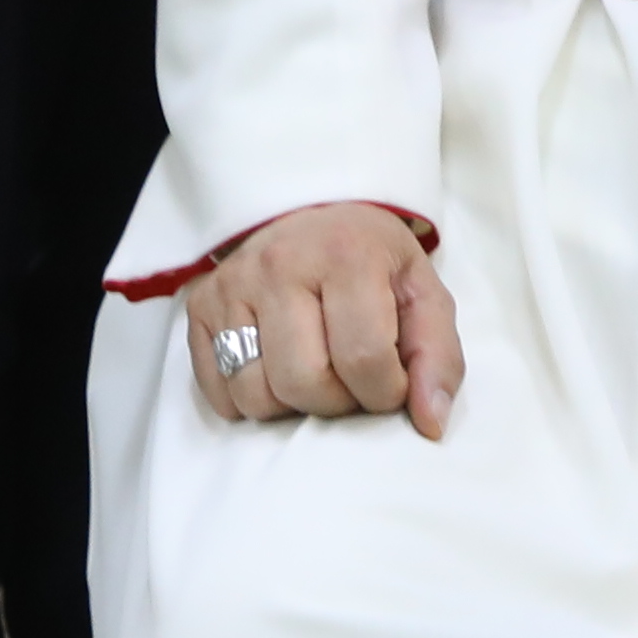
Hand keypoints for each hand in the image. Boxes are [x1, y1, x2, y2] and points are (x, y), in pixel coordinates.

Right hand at [185, 201, 465, 436]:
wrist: (310, 213)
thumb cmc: (371, 262)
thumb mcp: (421, 293)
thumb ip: (437, 358)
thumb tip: (430, 424)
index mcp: (346, 254)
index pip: (364, 359)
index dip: (385, 392)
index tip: (390, 381)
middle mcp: (279, 264)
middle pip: (305, 383)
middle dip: (337, 402)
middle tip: (350, 380)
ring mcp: (232, 285)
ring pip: (256, 396)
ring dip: (292, 405)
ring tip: (314, 372)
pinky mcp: (200, 306)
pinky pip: (219, 394)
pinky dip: (251, 400)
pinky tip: (276, 370)